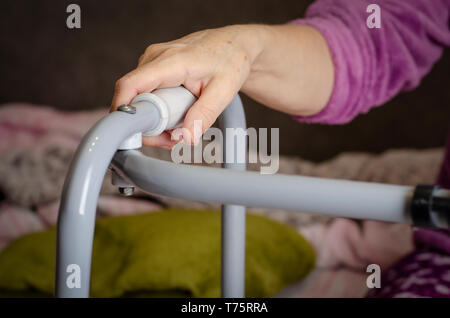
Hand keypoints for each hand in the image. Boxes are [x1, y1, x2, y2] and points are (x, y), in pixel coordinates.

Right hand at [110, 25, 264, 147]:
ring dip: (153, 120)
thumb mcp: (223, 92)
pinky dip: (157, 111)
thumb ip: (204, 116)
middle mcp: (154, 58)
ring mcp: (151, 61)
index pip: (130, 85)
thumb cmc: (230, 62)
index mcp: (170, 61)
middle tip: (171, 140)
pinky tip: (175, 118)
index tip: (134, 135)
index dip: (124, 111)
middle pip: (133, 98)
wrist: (234, 45)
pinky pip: (145, 94)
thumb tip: (186, 139)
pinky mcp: (153, 67)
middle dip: (147, 126)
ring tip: (178, 129)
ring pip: (138, 98)